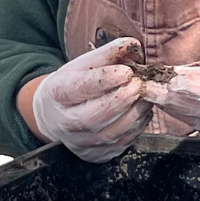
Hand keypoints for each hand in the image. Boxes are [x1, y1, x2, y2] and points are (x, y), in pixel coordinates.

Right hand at [29, 38, 165, 162]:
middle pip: (93, 117)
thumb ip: (107, 54)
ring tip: (145, 96)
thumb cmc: (73, 85)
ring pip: (110, 133)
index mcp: (58, 94)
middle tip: (140, 84)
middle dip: (121, 99)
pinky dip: (136, 127)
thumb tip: (134, 45)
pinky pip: (120, 144)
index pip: (78, 89)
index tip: (126, 71)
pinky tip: (143, 111)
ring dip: (134, 114)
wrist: (54, 115)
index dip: (104, 80)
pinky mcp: (94, 155)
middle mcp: (65, 123)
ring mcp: (79, 143)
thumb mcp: (82, 64)